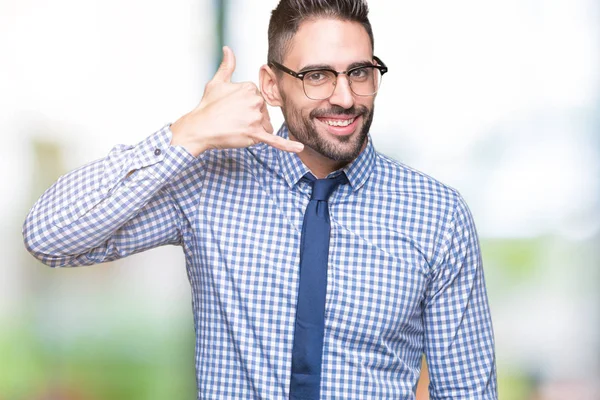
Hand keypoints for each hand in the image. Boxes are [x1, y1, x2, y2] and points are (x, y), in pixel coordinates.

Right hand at [170, 46, 303, 156]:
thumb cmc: (207, 106)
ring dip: (255, 130)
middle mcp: (255, 101)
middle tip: (233, 120)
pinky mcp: (254, 134)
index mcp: (249, 88)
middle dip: (252, 119)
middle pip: (263, 113)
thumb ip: (227, 65)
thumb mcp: (217, 81)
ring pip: (266, 126)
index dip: (247, 106)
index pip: (258, 99)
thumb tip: (228, 49)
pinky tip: (299, 147)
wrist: (200, 127)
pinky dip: (287, 145)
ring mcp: (255, 118)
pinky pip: (274, 140)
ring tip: (237, 129)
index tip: (233, 108)